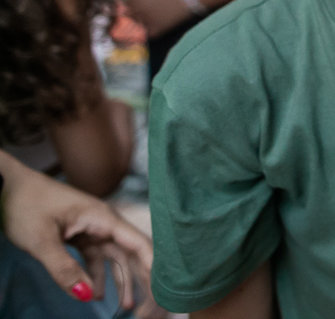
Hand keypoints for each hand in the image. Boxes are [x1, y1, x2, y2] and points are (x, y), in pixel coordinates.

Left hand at [2, 156, 164, 317]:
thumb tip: (85, 297)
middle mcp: (103, 223)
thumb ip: (64, 269)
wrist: (7, 186)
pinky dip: (95, 276)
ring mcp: (91, 229)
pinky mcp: (78, 235)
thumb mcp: (42, 240)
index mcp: (102, 218)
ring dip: (119, 281)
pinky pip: (94, 258)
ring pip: (113, 258)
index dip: (152, 264)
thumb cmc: (26, 204)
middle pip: (129, 252)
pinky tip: (94, 294)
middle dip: (140, 277)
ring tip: (125, 306)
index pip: (137, 243)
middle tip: (147, 305)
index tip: (163, 286)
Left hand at [126, 0, 191, 38]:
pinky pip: (148, 31)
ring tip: (156, 12)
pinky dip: (152, 27)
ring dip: (143, 17)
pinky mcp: (155, 30)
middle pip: (128, 12)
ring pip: (138, 21)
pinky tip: (160, 21)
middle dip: (134, 9)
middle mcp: (136, 9)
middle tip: (148, 6)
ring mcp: (145, 20)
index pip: (121, 0)